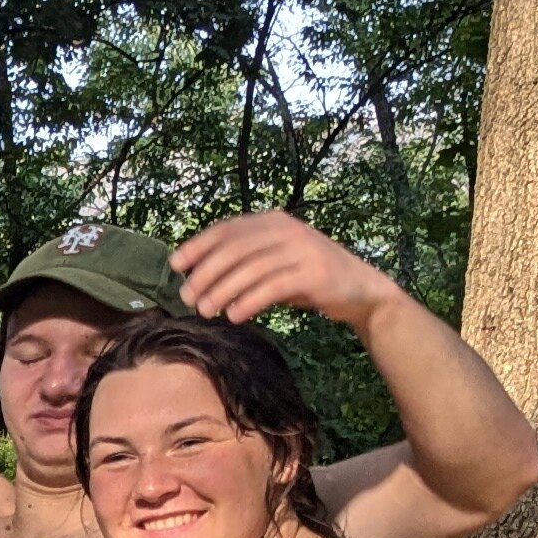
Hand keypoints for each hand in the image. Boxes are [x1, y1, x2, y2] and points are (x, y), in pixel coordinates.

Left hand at [171, 211, 392, 332]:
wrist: (360, 290)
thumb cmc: (308, 278)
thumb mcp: (274, 262)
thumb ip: (244, 262)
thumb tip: (196, 278)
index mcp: (273, 221)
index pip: (228, 229)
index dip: (198, 245)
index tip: (176, 265)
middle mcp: (287, 229)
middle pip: (235, 248)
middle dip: (205, 273)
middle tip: (187, 297)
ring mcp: (302, 249)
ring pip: (250, 268)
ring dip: (222, 290)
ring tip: (205, 311)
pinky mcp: (314, 273)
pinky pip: (272, 287)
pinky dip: (248, 301)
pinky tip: (234, 316)